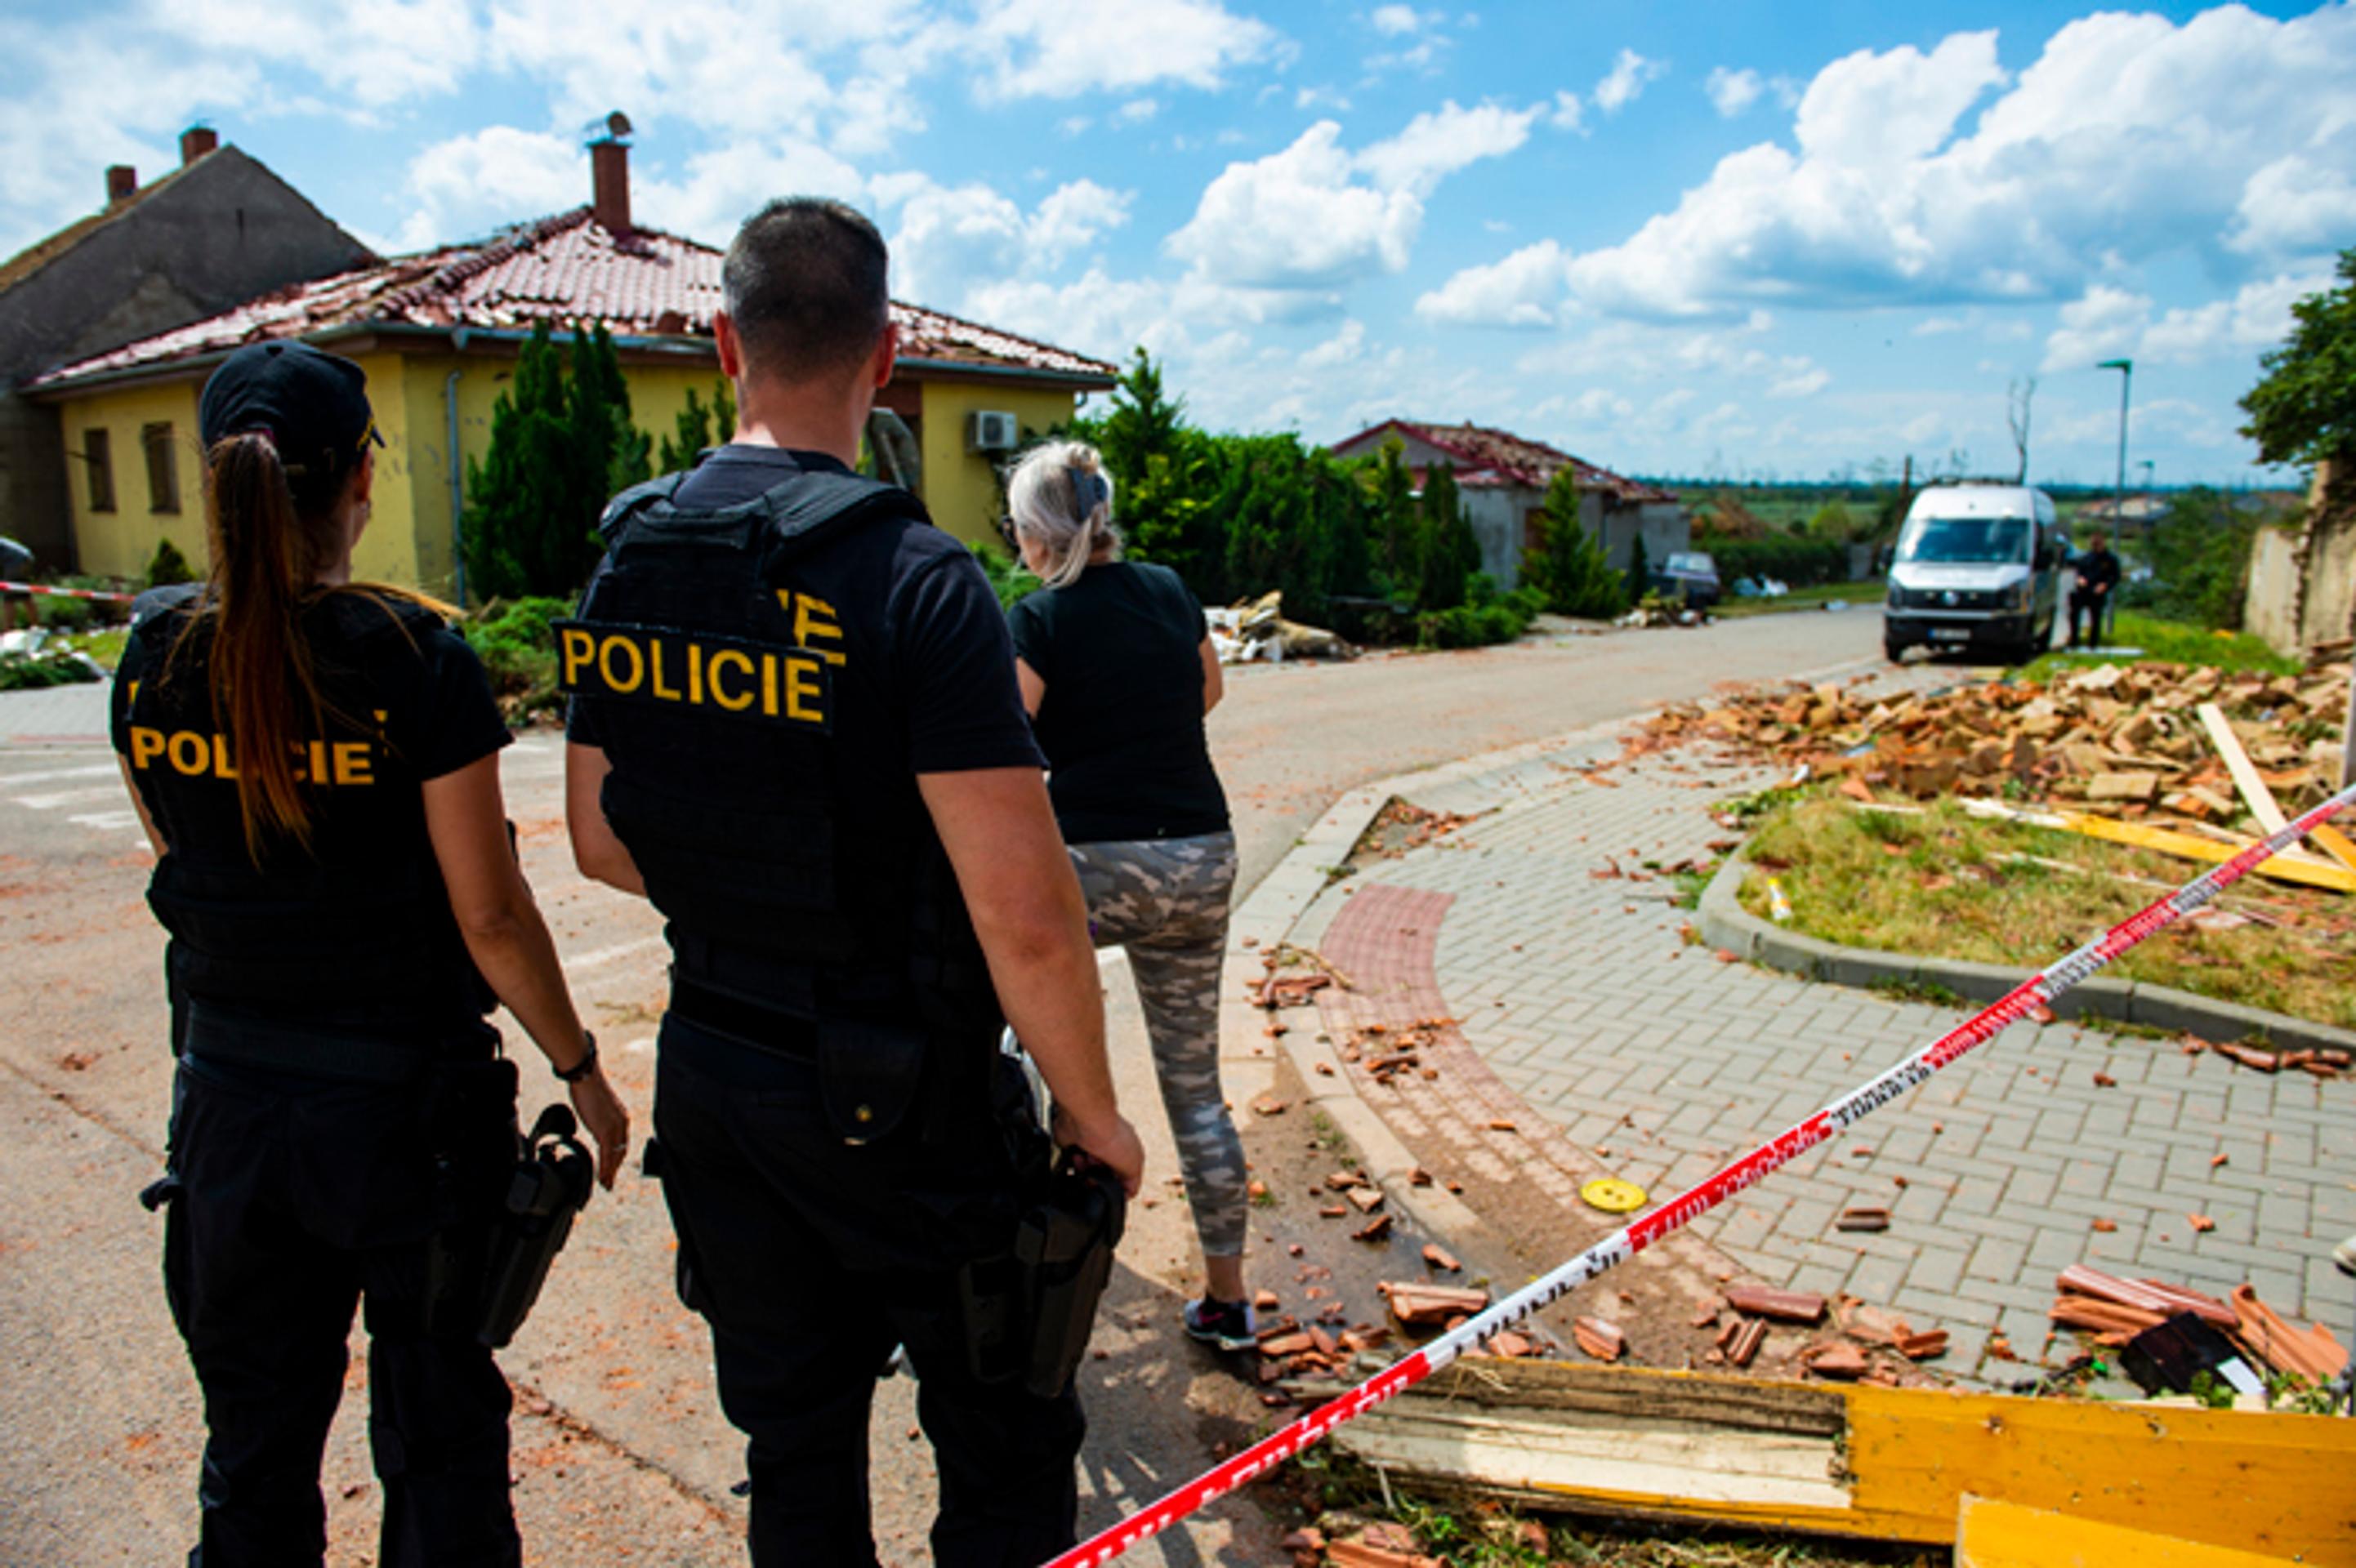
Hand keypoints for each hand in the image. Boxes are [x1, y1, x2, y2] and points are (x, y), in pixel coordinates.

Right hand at [567, 1067, 630, 1190]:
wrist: (586, 1078)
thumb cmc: (588, 1088)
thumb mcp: (597, 1107)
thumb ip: (599, 1118)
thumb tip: (593, 1122)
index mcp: (622, 1118)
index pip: (622, 1142)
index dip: (618, 1157)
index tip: (613, 1168)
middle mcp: (623, 1124)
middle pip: (621, 1151)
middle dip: (615, 1169)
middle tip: (609, 1182)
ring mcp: (615, 1128)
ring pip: (615, 1156)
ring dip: (611, 1172)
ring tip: (606, 1184)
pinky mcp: (605, 1130)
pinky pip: (607, 1155)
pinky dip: (605, 1168)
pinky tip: (602, 1177)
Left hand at [1053, 1104, 1144, 1198]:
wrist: (1087, 1121)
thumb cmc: (1114, 1137)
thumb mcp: (1134, 1165)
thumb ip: (1132, 1183)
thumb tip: (1126, 1195)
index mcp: (1128, 1153)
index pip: (1123, 1179)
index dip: (1116, 1186)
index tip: (1110, 1185)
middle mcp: (1110, 1150)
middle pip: (1103, 1178)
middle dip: (1099, 1178)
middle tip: (1098, 1169)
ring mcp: (1092, 1148)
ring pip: (1087, 1174)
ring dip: (1086, 1171)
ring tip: (1088, 1158)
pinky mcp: (1076, 1147)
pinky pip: (1073, 1166)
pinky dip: (1074, 1164)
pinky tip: (1078, 1155)